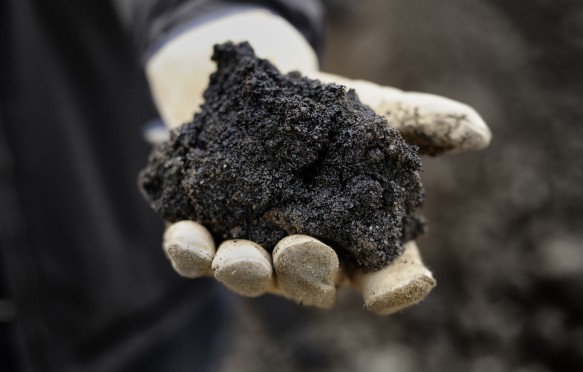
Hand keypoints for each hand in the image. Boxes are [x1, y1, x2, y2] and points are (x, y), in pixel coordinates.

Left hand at [145, 9, 490, 313]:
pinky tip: (187, 237)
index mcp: (356, 237)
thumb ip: (419, 122)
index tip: (399, 286)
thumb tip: (477, 132)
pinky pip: (196, 254)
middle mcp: (308, 253)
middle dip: (307, 271)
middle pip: (313, 280)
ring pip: (252, 275)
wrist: (257, 97)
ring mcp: (256, 248)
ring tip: (239, 258)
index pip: (385, 272)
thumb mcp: (372, 111)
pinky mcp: (208, 234)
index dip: (393, 283)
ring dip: (245, 272)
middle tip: (302, 250)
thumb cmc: (325, 115)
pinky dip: (191, 250)